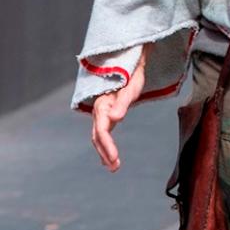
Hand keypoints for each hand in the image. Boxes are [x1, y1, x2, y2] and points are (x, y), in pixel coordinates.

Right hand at [90, 50, 147, 172]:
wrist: (129, 62)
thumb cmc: (132, 73)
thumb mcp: (131, 87)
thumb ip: (122, 102)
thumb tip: (116, 119)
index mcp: (103, 104)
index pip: (101, 130)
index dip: (107, 145)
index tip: (114, 158)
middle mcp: (99, 110)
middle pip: (98, 135)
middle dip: (105, 152)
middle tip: (114, 167)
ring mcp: (103, 112)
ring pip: (99, 136)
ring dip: (105, 151)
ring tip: (113, 167)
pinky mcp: (108, 113)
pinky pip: (103, 132)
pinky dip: (106, 145)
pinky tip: (110, 157)